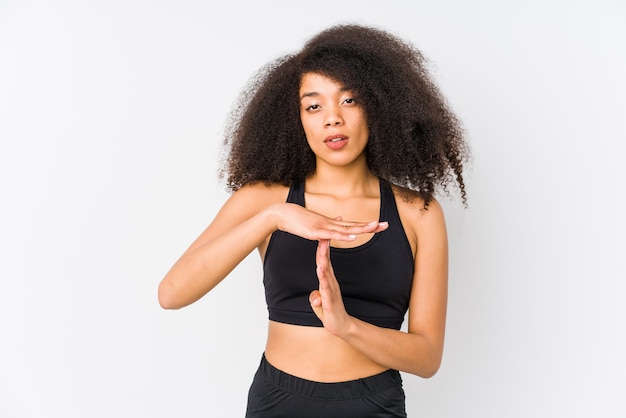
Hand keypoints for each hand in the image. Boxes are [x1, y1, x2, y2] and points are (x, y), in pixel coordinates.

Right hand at [272, 203, 387, 241]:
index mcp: (332, 223)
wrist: (283, 214)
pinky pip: (332, 235)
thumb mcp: (317, 221)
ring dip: (360, 228)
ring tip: (374, 228)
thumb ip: (330, 222)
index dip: (368, 225)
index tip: (381, 225)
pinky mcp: (315, 232)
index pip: (354, 224)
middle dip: (371, 226)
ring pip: (346, 229)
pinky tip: (352, 237)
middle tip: (386, 225)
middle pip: (355, 225)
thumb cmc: (298, 219)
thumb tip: (341, 218)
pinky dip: (343, 236)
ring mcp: (324, 226)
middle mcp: (331, 223)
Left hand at [309, 239, 350, 336]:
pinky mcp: (330, 300)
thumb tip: (315, 297)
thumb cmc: (331, 313)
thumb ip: (315, 298)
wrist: (341, 326)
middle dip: (324, 249)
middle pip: (326, 263)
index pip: (324, 263)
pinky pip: (326, 287)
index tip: (321, 236)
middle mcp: (330, 283)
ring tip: (322, 249)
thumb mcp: (320, 304)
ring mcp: (331, 291)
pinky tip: (320, 270)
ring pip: (326, 273)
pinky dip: (323, 278)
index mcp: (328, 281)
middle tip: (323, 235)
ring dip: (324, 260)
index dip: (322, 250)